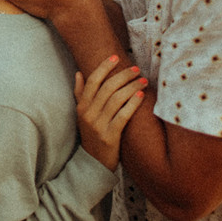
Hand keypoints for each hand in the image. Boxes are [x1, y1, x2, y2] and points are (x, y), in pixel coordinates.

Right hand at [74, 55, 146, 170]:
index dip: (104, 67)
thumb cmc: (91, 134)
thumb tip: (78, 73)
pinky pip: (123, 116)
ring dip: (131, 87)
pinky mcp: (110, 137)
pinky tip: (141, 96)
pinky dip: (132, 104)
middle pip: (107, 88)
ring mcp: (99, 126)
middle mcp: (88, 114)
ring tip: (142, 80)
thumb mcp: (82, 115)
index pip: (92, 80)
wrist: (93, 163)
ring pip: (116, 99)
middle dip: (123, 75)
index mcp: (82, 106)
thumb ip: (80, 94)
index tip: (116, 57)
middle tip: (136, 69)